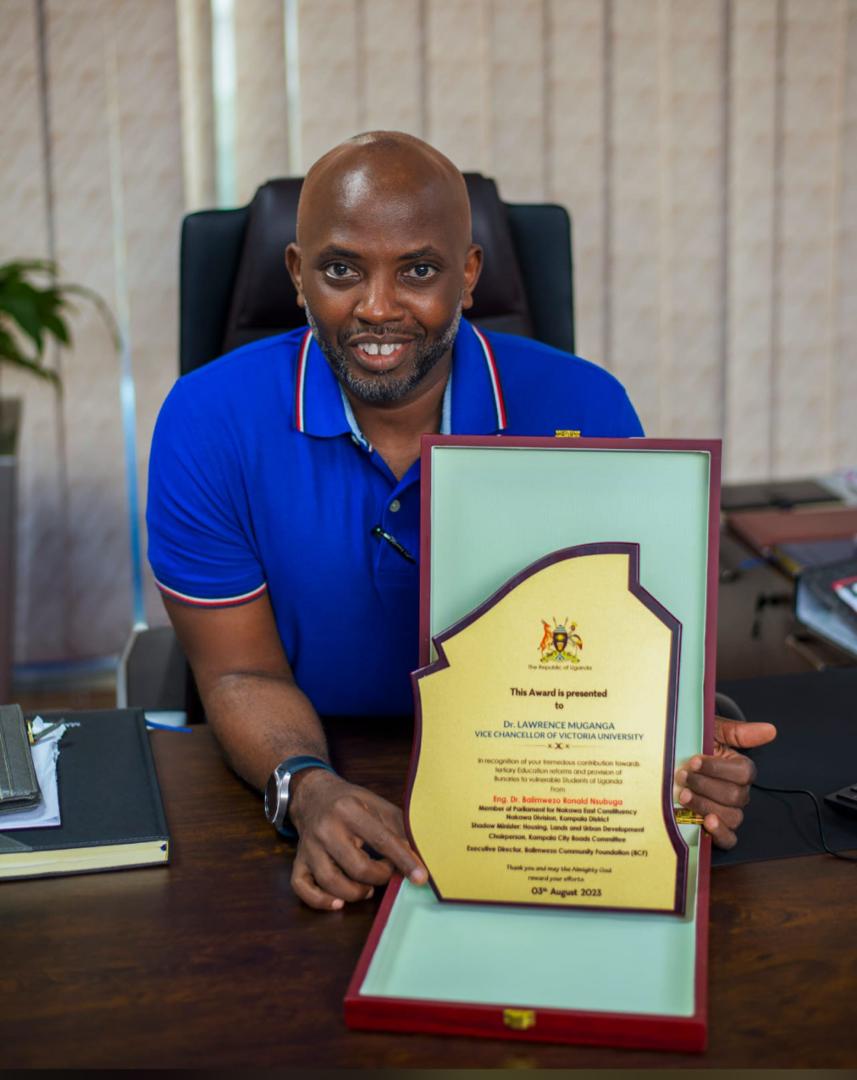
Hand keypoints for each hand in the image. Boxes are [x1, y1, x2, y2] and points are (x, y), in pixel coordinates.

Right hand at [287, 769, 427, 910]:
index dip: (403, 860)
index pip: (381, 839)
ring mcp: (309, 847)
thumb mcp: (378, 805)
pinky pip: (302, 888)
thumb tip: (415, 859)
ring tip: (367, 888)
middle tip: (386, 872)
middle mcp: (326, 828)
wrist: (313, 795)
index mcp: (349, 810)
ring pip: (331, 882)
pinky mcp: (298, 861)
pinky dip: (320, 901)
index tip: (420, 878)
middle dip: (379, 877)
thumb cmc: (351, 802)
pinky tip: (338, 902)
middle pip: (357, 867)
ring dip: (356, 893)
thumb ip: (397, 830)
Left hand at [674, 716, 776, 848]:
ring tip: (684, 796)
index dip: (717, 768)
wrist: (676, 758)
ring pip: (731, 817)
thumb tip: (770, 730)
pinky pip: (729, 839)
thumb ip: (740, 732)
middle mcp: (739, 792)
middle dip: (705, 786)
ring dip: (706, 806)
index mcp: (741, 769)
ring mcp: (728, 811)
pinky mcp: (716, 828)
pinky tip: (706, 823)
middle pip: (734, 796)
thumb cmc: (697, 744)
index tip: (694, 761)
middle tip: (682, 776)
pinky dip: (720, 834)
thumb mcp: (713, 731)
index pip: (742, 773)